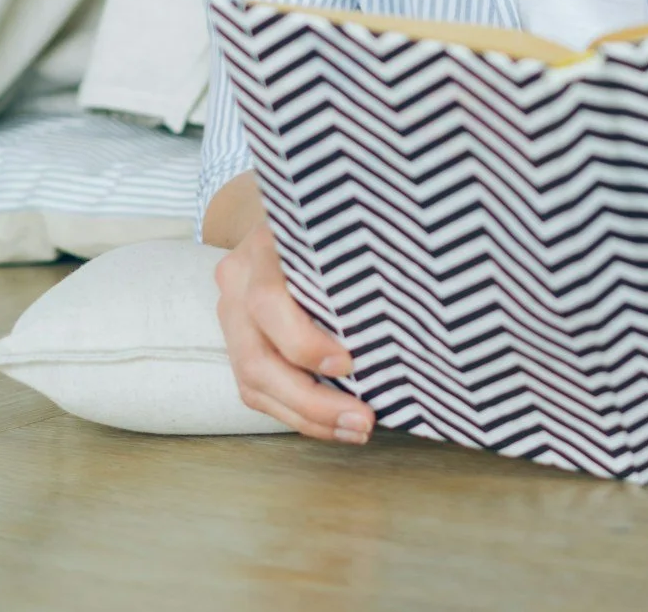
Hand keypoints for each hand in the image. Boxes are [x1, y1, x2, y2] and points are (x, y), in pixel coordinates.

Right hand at [212, 220, 372, 443]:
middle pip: (258, 358)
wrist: (277, 217)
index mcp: (262, 246)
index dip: (304, 342)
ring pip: (253, 383)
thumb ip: (356, 258)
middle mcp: (237, 282)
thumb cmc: (327, 224)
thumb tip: (417, 304)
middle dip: (312, 401)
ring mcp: (229, 313)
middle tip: (364, 421)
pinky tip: (333, 424)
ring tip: (356, 430)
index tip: (349, 364)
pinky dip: (297, 413)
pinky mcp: (235, 342)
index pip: (269, 302)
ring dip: (308, 417)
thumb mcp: (339, 226)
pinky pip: (256, 390)